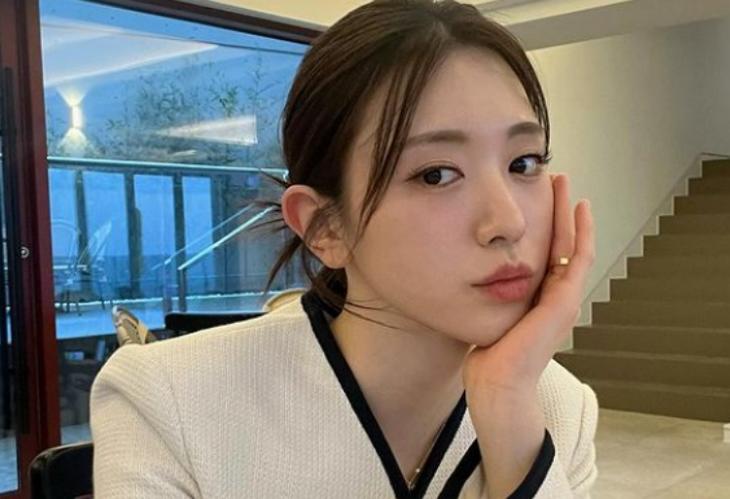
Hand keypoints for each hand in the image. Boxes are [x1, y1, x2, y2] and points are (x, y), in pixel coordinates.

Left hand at [463, 173, 594, 395]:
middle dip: (558, 209)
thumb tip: (466, 278)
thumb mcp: (488, 316)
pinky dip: (581, 231)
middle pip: (562, 242)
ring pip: (572, 243)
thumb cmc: (488, 359)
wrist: (498, 385)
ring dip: (569, 211)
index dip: (544, 224)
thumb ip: (486, 297)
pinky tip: (579, 207)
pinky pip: (578, 257)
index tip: (535, 197)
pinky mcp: (566, 301)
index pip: (547, 253)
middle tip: (553, 179)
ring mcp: (564, 298)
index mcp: (538, 300)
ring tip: (562, 183)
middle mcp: (555, 297)